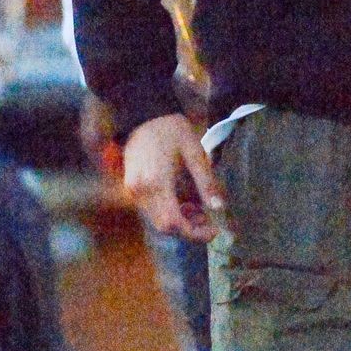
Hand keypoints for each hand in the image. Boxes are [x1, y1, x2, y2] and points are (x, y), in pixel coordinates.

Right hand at [123, 112, 224, 240]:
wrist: (145, 117)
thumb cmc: (173, 131)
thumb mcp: (195, 153)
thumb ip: (207, 182)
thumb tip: (219, 208)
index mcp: (156, 182)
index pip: (173, 222)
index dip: (194, 233)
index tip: (213, 231)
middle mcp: (140, 191)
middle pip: (164, 227)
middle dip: (189, 229)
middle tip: (208, 218)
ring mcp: (133, 191)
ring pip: (157, 221)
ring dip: (180, 221)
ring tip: (198, 206)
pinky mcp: (132, 188)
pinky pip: (152, 211)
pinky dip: (169, 212)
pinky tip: (184, 200)